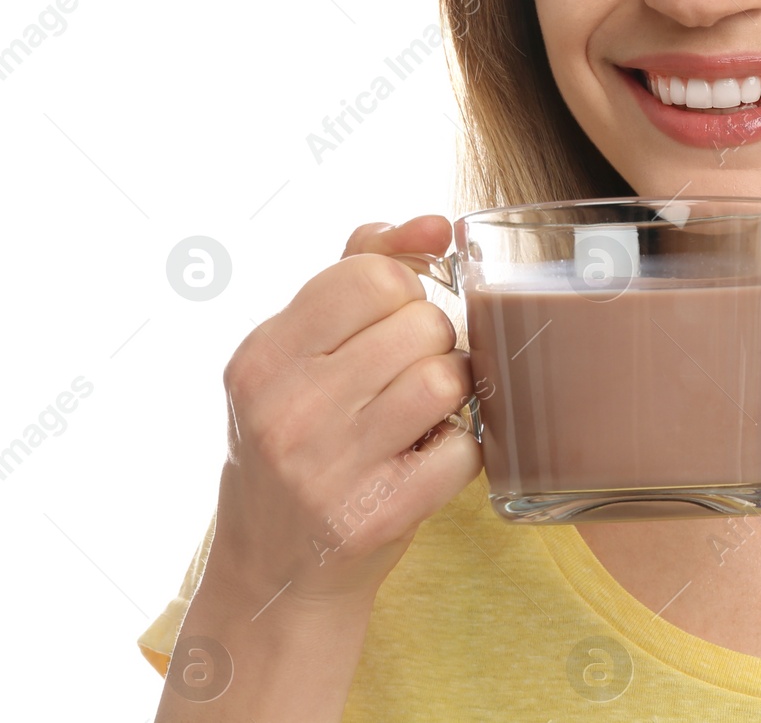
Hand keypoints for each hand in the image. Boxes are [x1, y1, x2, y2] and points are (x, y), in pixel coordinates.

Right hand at [207, 215, 481, 611]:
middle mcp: (284, 410)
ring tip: (422, 413)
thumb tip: (437, 223)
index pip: (374, 276)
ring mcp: (327, 469)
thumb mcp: (300, 348)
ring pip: (447, 381)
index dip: (403, 292)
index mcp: (261, 356)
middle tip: (405, 375)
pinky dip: (461, 450)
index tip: (388, 323)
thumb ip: (363, 264)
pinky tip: (426, 458)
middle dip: (432, 343)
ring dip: (452, 393)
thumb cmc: (300, 434)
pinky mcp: (375, 518)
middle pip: (423, 324)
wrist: (274, 571)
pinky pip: (465, 449)